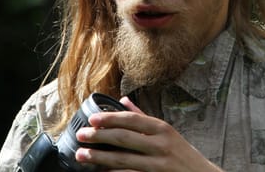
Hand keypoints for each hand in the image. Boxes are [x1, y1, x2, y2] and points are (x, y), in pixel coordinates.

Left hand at [75, 97, 222, 171]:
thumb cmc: (183, 155)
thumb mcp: (167, 133)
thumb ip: (144, 118)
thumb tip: (123, 100)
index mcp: (162, 129)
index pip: (132, 120)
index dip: (110, 118)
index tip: (92, 119)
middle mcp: (161, 145)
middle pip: (124, 138)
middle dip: (99, 136)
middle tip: (81, 136)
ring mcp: (158, 164)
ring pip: (123, 159)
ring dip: (100, 157)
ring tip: (82, 155)